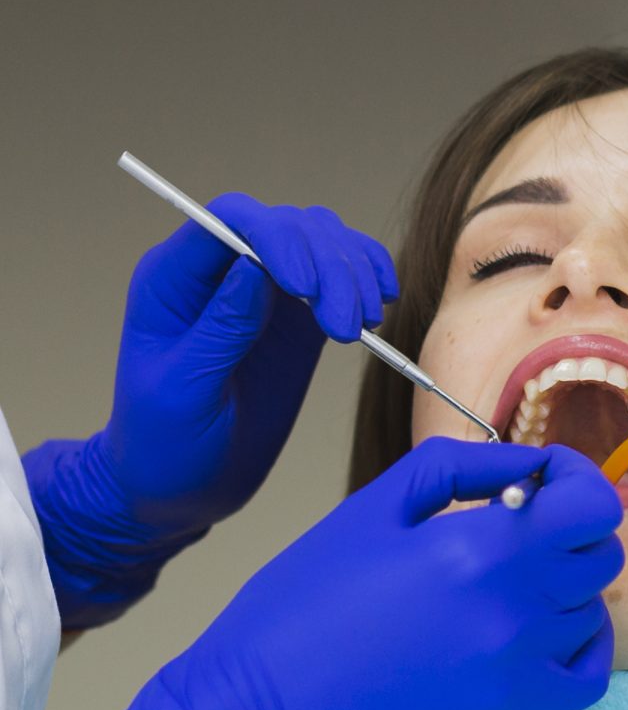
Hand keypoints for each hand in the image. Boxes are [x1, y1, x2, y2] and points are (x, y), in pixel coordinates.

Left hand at [23, 195, 396, 626]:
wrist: (182, 489)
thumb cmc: (165, 446)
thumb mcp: (184, 393)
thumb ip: (220, 328)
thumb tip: (254, 267)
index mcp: (176, 280)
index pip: (232, 220)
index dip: (278, 238)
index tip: (306, 288)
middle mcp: (222, 273)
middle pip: (289, 227)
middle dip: (328, 266)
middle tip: (345, 329)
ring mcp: (266, 293)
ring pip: (323, 241)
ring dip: (354, 273)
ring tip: (366, 326)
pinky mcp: (300, 320)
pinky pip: (342, 276)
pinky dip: (369, 280)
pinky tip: (380, 307)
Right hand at [70, 440, 623, 709]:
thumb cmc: (301, 607)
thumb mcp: (373, 508)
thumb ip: (465, 468)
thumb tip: (531, 463)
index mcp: (478, 548)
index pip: (592, 504)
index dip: (579, 479)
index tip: (548, 480)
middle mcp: (514, 609)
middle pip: (599, 553)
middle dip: (569, 530)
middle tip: (518, 531)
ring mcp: (520, 670)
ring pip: (590, 609)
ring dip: (562, 587)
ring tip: (502, 586)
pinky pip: (590, 672)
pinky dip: (579, 643)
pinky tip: (536, 631)